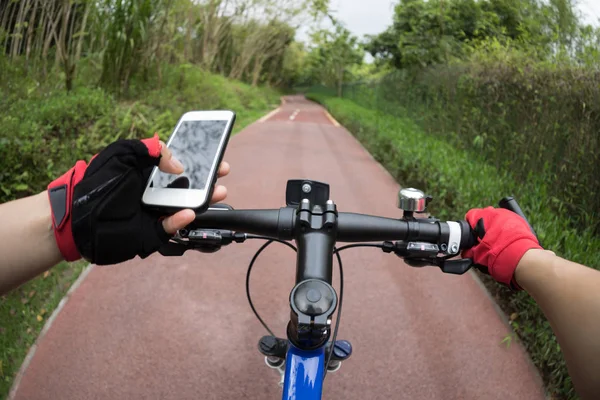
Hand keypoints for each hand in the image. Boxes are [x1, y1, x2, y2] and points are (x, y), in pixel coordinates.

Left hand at [47, 135, 228, 264]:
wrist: (76, 217)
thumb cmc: (96, 183)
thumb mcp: (121, 154)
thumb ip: (151, 149)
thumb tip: (178, 165)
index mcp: (150, 173)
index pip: (181, 165)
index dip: (200, 160)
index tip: (215, 156)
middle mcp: (156, 192)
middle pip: (189, 186)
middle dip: (209, 179)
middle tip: (222, 174)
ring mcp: (155, 213)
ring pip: (186, 207)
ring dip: (204, 199)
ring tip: (218, 192)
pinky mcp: (151, 232)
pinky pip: (170, 228)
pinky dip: (181, 221)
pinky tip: (188, 213)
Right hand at [462, 207, 541, 288]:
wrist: (521, 259)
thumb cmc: (497, 255)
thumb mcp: (477, 255)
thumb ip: (468, 251)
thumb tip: (466, 252)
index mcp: (482, 216)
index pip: (470, 216)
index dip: (469, 227)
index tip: (471, 236)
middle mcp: (496, 212)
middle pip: (485, 216)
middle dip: (483, 227)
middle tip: (484, 241)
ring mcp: (510, 215)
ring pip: (498, 219)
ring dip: (495, 227)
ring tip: (497, 242)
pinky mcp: (521, 221)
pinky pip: (509, 223)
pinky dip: (507, 230)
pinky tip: (507, 242)